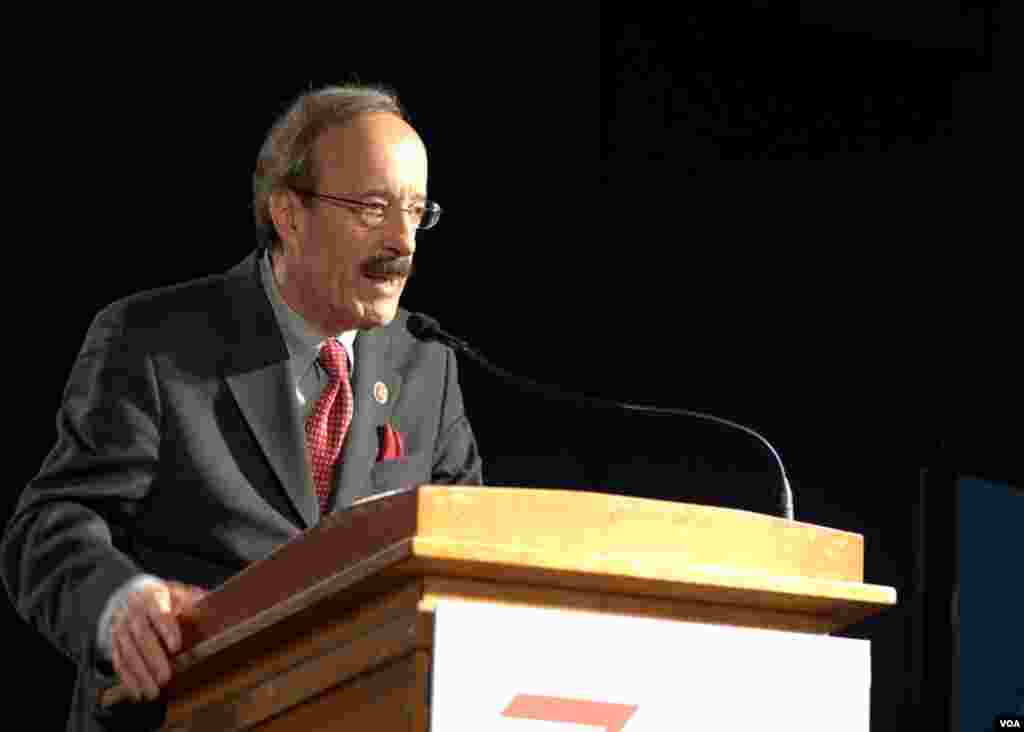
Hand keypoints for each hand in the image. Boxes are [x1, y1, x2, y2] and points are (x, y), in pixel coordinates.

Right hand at [109, 579, 206, 701]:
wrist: (133, 595)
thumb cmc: (166, 599)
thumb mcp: (180, 594)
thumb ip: (193, 604)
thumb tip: (209, 612)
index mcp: (152, 596)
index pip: (159, 612)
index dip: (167, 629)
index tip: (176, 647)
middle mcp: (133, 611)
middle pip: (142, 635)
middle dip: (154, 659)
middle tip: (166, 678)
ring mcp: (121, 627)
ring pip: (128, 652)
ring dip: (140, 674)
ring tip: (153, 693)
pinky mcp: (114, 643)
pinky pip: (119, 662)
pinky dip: (128, 679)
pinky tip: (138, 693)